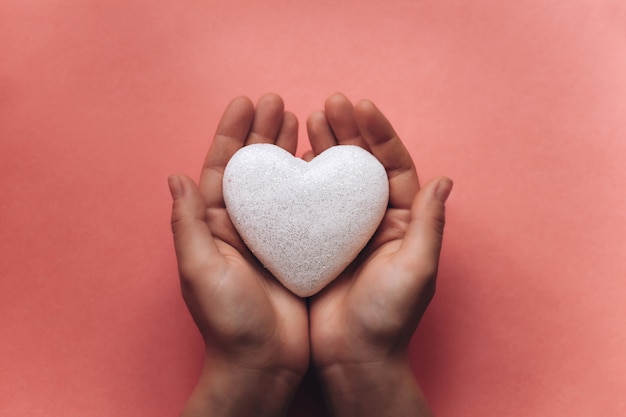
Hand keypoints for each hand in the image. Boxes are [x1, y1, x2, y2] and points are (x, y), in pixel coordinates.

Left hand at [168, 94, 308, 416]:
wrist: (263, 364)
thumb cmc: (229, 322)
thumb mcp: (200, 270)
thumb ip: (188, 224)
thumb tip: (176, 177)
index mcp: (213, 227)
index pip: (220, 169)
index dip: (231, 134)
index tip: (246, 103)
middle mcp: (239, 227)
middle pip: (251, 169)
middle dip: (261, 133)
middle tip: (278, 101)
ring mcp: (269, 237)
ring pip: (278, 183)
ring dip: (286, 150)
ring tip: (300, 119)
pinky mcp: (296, 250)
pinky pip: (302, 208)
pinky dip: (310, 182)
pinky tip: (321, 162)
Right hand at [306, 93, 451, 415]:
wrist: (352, 358)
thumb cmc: (387, 319)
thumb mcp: (416, 269)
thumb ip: (429, 223)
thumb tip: (444, 179)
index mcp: (404, 222)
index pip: (394, 166)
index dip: (380, 135)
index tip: (361, 107)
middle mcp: (376, 220)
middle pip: (364, 165)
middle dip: (350, 132)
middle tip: (330, 104)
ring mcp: (346, 230)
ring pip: (336, 179)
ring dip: (325, 147)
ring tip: (309, 119)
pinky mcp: (319, 243)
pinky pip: (312, 203)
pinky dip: (303, 178)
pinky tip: (292, 157)